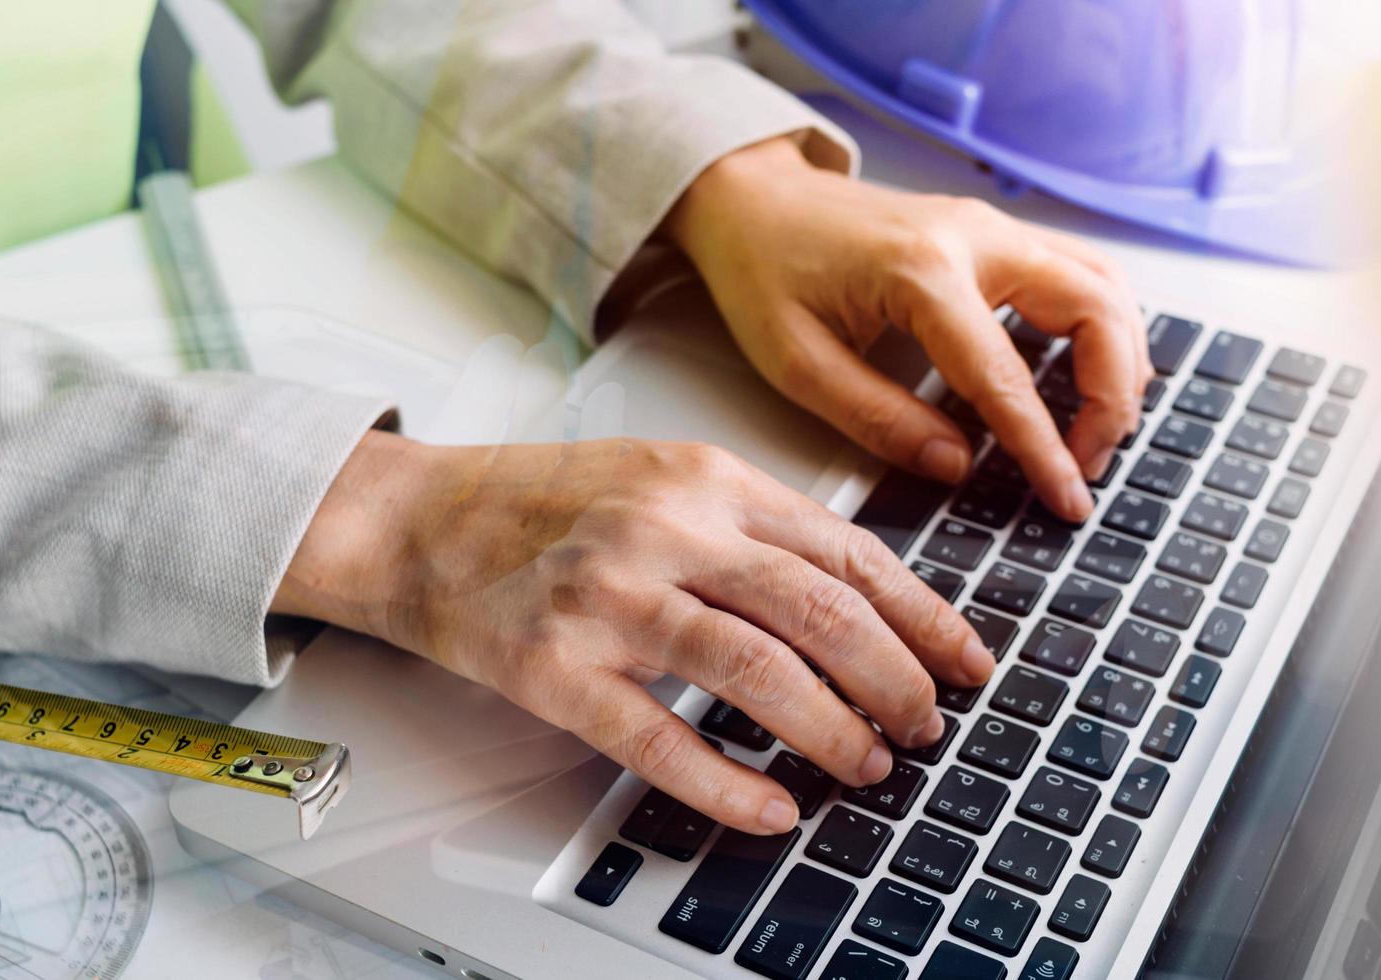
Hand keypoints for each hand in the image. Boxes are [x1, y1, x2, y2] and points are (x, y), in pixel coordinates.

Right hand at [274, 432, 996, 834]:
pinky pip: (661, 741)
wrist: (412, 520)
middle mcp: (668, 532)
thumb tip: (867, 601)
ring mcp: (611, 599)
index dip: (924, 617)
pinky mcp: (556, 669)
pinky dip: (729, 786)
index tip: (968, 662)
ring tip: (868, 766)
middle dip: (897, 682)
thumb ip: (758, 528)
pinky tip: (772, 810)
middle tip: (926, 726)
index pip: (848, 553)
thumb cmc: (544, 505)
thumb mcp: (667, 480)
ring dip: (832, 732)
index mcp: (709, 481)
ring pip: (759, 673)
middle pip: (823, 614)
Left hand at [667, 135, 1146, 522]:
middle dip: (1111, 396)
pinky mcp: (1001, 234)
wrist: (755, 197)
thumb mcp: (796, 362)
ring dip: (1121, 360)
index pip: (1007, 376)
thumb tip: (955, 466)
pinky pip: (1086, 275)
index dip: (1045, 447)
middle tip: (1087, 462)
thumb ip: (877, 418)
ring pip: (1106, 287)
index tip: (1068, 500)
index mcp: (921, 271)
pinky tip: (1090, 377)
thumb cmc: (766, 268)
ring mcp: (996, 228)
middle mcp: (976, 237)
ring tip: (1097, 428)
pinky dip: (1106, 329)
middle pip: (1096, 309)